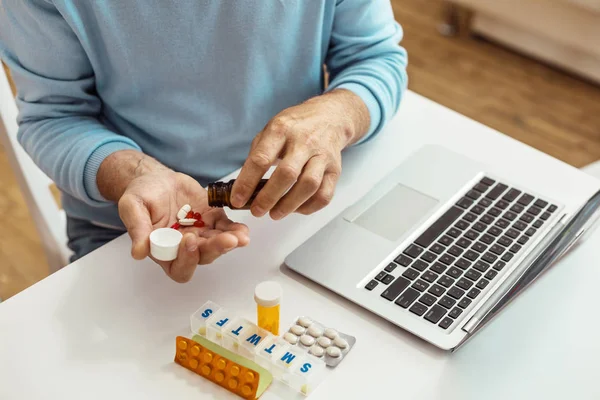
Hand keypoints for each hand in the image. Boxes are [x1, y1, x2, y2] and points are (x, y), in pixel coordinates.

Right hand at [98, 151, 249, 282]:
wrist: (156, 178)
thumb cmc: (141, 194)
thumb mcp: (132, 206)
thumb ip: (137, 228)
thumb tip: (138, 253)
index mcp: (163, 250)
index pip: (178, 267)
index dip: (187, 259)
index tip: (189, 238)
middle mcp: (184, 247)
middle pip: (203, 256)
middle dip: (216, 248)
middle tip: (228, 240)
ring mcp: (201, 234)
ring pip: (217, 244)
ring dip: (231, 241)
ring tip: (241, 236)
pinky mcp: (212, 220)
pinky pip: (226, 228)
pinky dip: (235, 229)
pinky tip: (242, 228)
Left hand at [230, 89, 369, 218]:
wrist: (329, 117)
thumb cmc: (295, 127)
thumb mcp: (270, 130)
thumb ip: (258, 154)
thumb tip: (243, 185)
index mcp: (281, 130)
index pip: (261, 159)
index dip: (247, 183)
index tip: (237, 199)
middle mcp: (304, 142)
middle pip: (287, 174)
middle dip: (269, 197)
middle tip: (257, 211)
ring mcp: (322, 156)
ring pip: (309, 186)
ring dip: (289, 205)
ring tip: (275, 213)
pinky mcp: (335, 170)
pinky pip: (324, 195)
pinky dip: (309, 207)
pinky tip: (296, 208)